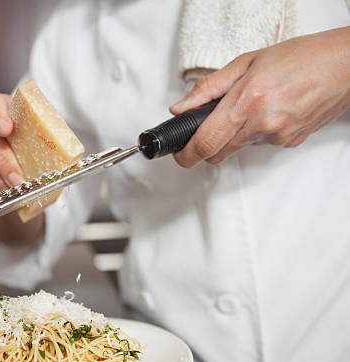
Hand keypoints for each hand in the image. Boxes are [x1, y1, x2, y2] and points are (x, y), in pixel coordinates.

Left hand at [170, 26, 349, 167]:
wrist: (345, 65)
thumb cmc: (300, 57)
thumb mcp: (246, 63)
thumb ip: (209, 89)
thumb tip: (182, 108)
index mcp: (247, 102)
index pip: (205, 143)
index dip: (186, 154)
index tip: (179, 153)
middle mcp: (263, 124)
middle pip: (218, 153)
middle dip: (207, 144)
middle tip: (208, 127)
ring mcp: (279, 137)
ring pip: (239, 148)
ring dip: (235, 135)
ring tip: (251, 106)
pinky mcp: (291, 143)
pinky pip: (261, 144)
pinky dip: (257, 133)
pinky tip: (269, 111)